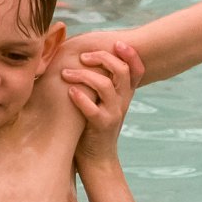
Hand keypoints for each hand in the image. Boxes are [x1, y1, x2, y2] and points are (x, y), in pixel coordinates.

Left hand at [64, 43, 143, 167]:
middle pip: (122, 71)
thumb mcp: (100, 100)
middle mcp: (122, 101)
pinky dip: (80, 98)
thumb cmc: (91, 123)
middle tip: (82, 56)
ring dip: (84, 75)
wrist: (96, 158)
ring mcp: (114, 114)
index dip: (130, 54)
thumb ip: (97, 80)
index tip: (117, 42)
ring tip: (66, 73)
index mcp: (124, 93)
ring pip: (106, 86)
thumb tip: (81, 54)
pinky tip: (69, 92)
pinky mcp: (102, 126)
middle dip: (102, 57)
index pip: (136, 69)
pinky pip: (93, 109)